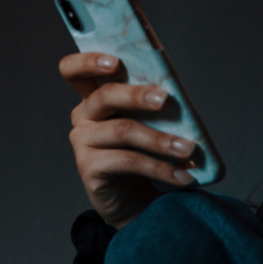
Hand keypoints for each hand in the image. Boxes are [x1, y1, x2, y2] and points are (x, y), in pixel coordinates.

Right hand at [61, 52, 197, 228]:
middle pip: (104, 96)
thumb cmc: (148, 152)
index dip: (88, 61)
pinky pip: (129, 161)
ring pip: (123, 131)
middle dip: (136, 95)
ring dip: (161, 140)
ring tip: (189, 149)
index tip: (114, 61)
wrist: (138, 201)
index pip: (74, 71)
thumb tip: (179, 95)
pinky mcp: (89, 168)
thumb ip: (154, 105)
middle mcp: (84, 117)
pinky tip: (182, 176)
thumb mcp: (151, 123)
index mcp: (95, 98)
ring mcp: (83, 143)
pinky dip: (160, 168)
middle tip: (165, 99)